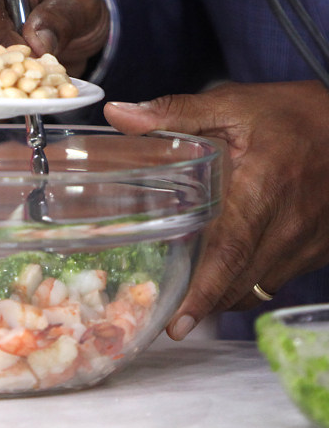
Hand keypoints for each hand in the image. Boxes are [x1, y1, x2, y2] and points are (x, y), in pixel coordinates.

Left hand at [104, 81, 328, 339]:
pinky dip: (242, 287)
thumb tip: (118, 115)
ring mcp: (307, 241)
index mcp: (265, 184)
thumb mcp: (230, 105)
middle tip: (165, 320)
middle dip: (202, 306)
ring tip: (184, 304)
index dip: (205, 289)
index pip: (232, 248)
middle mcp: (290, 221)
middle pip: (241, 278)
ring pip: (256, 287)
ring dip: (221, 299)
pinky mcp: (316, 250)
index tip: (179, 322)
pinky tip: (217, 280)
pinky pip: (273, 280)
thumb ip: (174, 113)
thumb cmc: (287, 114)